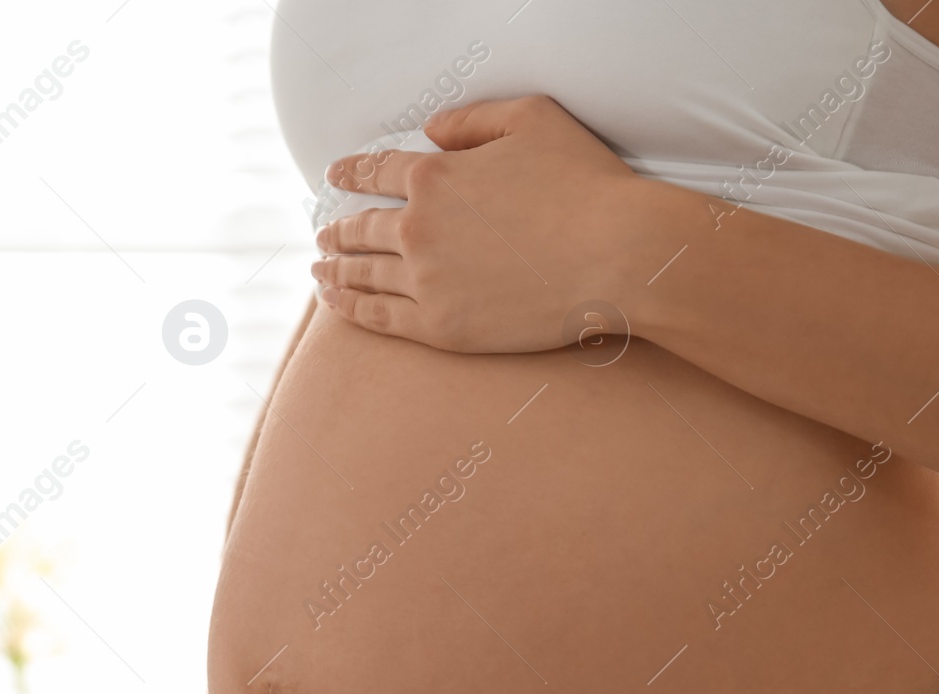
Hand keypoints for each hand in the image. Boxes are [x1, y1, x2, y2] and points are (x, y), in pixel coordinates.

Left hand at [310, 95, 690, 352]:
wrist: (617, 255)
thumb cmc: (585, 185)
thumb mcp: (532, 120)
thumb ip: (473, 120)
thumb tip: (431, 130)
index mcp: (434, 176)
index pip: (377, 173)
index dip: (350, 173)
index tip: (335, 177)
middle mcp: (418, 228)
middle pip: (362, 228)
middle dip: (338, 229)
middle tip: (325, 234)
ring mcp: (426, 281)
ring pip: (363, 274)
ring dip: (335, 270)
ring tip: (320, 269)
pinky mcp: (442, 327)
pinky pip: (380, 318)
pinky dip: (351, 309)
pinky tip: (335, 303)